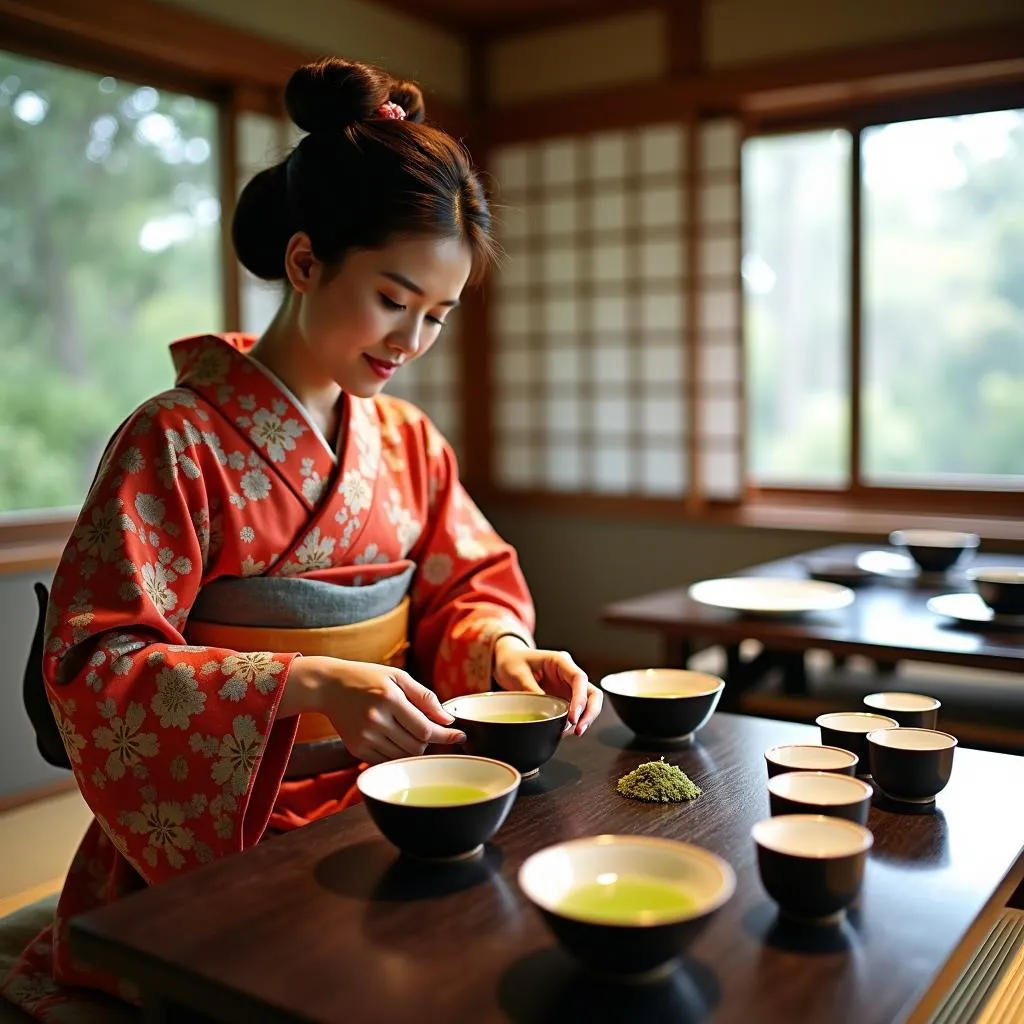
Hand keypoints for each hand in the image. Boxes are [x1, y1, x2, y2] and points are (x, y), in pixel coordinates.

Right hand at [282, 657, 465, 764]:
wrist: (329, 686)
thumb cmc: (368, 678)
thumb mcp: (398, 677)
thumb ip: (425, 697)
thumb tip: (447, 719)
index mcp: (389, 698)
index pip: (425, 728)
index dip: (445, 735)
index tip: (459, 736)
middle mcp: (376, 720)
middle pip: (417, 746)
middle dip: (429, 741)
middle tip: (428, 729)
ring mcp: (365, 737)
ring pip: (404, 756)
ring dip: (415, 748)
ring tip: (409, 731)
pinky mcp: (357, 749)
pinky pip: (387, 760)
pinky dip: (398, 754)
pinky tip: (395, 738)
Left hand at [491, 637, 602, 735]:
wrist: (508, 661)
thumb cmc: (513, 661)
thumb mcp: (517, 674)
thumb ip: (532, 691)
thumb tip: (544, 713)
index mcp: (559, 661)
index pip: (579, 678)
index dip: (580, 699)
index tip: (572, 717)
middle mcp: (568, 674)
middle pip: (592, 692)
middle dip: (590, 713)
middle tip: (578, 730)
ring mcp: (568, 686)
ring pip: (588, 703)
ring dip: (584, 720)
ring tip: (568, 732)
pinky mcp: (564, 698)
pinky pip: (576, 711)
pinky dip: (572, 723)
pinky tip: (562, 731)